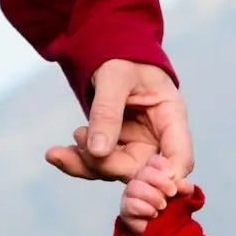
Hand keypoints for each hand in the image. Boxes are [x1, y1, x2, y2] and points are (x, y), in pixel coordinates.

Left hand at [47, 58, 191, 181]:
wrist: (109, 50)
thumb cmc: (121, 55)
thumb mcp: (115, 78)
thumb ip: (107, 113)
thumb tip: (98, 152)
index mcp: (171, 116)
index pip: (179, 158)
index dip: (165, 179)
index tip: (139, 185)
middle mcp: (158, 137)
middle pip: (143, 172)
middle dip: (107, 165)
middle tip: (78, 137)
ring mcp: (137, 145)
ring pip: (117, 172)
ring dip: (86, 165)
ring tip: (59, 148)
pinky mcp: (116, 148)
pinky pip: (99, 164)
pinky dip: (77, 162)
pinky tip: (56, 155)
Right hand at [117, 155, 181, 234]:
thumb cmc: (178, 212)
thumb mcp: (186, 194)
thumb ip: (184, 185)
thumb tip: (178, 183)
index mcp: (155, 173)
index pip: (153, 161)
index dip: (162, 165)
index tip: (172, 174)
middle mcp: (141, 182)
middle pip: (143, 172)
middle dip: (160, 181)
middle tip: (172, 192)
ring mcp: (132, 196)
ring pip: (133, 186)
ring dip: (152, 196)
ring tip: (163, 206)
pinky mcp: (127, 212)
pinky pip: (129, 205)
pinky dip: (144, 208)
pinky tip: (153, 213)